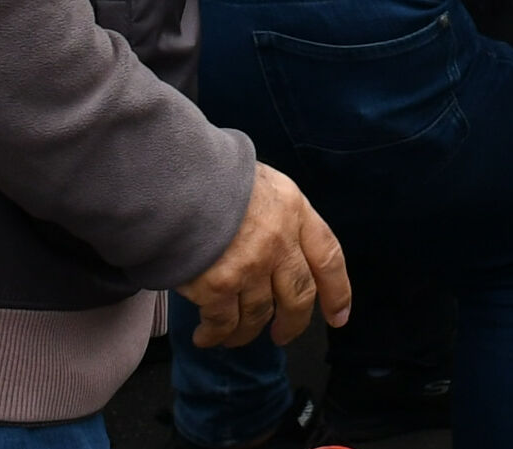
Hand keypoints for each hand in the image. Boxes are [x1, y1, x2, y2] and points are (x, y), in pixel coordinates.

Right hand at [180, 164, 348, 348]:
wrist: (174, 178)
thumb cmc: (211, 175)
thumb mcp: (259, 182)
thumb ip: (276, 214)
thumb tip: (278, 247)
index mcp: (293, 210)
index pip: (328, 257)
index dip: (337, 291)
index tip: (338, 317)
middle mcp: (279, 241)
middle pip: (298, 296)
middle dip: (293, 323)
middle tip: (283, 335)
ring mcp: (251, 266)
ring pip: (258, 315)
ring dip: (246, 332)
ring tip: (234, 336)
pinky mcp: (218, 286)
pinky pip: (223, 323)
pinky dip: (215, 336)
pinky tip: (206, 337)